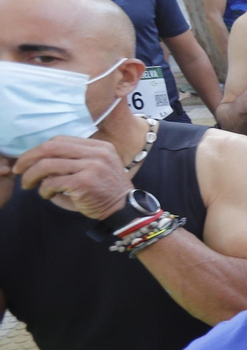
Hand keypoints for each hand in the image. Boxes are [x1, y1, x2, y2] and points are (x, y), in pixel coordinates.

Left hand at [12, 136, 133, 219]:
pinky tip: (46, 195)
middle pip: (51, 147)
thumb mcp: (96, 168)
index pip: (61, 140)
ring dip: (31, 176)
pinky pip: (53, 182)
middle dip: (29, 158)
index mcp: (99, 147)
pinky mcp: (85, 182)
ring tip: (28, 185)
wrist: (125, 209)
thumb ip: (74, 161)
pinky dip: (44, 189)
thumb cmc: (106, 191)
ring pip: (47, 164)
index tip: (29, 161)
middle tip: (19, 170)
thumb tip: (40, 162)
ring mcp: (92, 166)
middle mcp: (96, 153)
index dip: (40, 149)